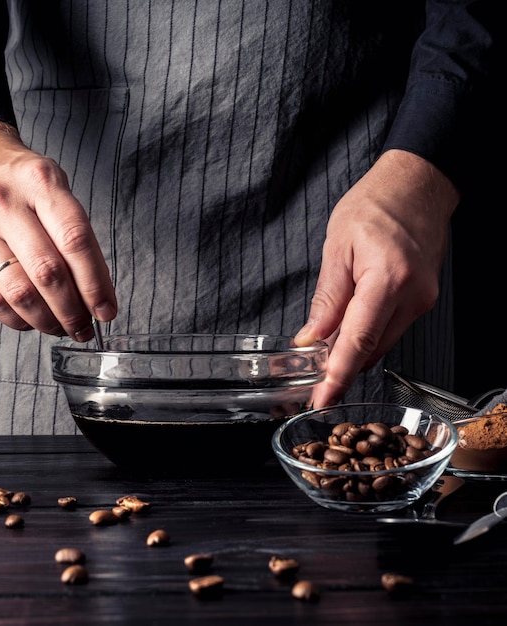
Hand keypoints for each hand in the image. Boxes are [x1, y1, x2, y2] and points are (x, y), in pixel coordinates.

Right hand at [0, 120, 116, 340]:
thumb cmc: (21, 179)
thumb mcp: (56, 185)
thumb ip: (76, 231)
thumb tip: (97, 290)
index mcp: (40, 183)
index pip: (75, 241)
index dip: (95, 283)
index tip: (106, 310)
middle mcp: (5, 204)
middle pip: (47, 272)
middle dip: (73, 311)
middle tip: (86, 328)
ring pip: (18, 292)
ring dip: (46, 321)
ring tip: (63, 328)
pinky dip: (17, 320)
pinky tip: (32, 321)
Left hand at [294, 149, 459, 407]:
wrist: (418, 185)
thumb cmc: (376, 205)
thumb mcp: (338, 247)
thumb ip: (327, 298)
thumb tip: (312, 337)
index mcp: (387, 279)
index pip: (358, 341)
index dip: (338, 375)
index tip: (323, 399)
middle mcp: (412, 296)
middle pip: (371, 349)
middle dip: (341, 367)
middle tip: (313, 378)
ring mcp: (422, 300)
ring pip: (382, 342)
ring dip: (354, 351)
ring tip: (325, 350)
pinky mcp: (423, 299)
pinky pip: (391, 328)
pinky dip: (368, 334)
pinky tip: (349, 330)